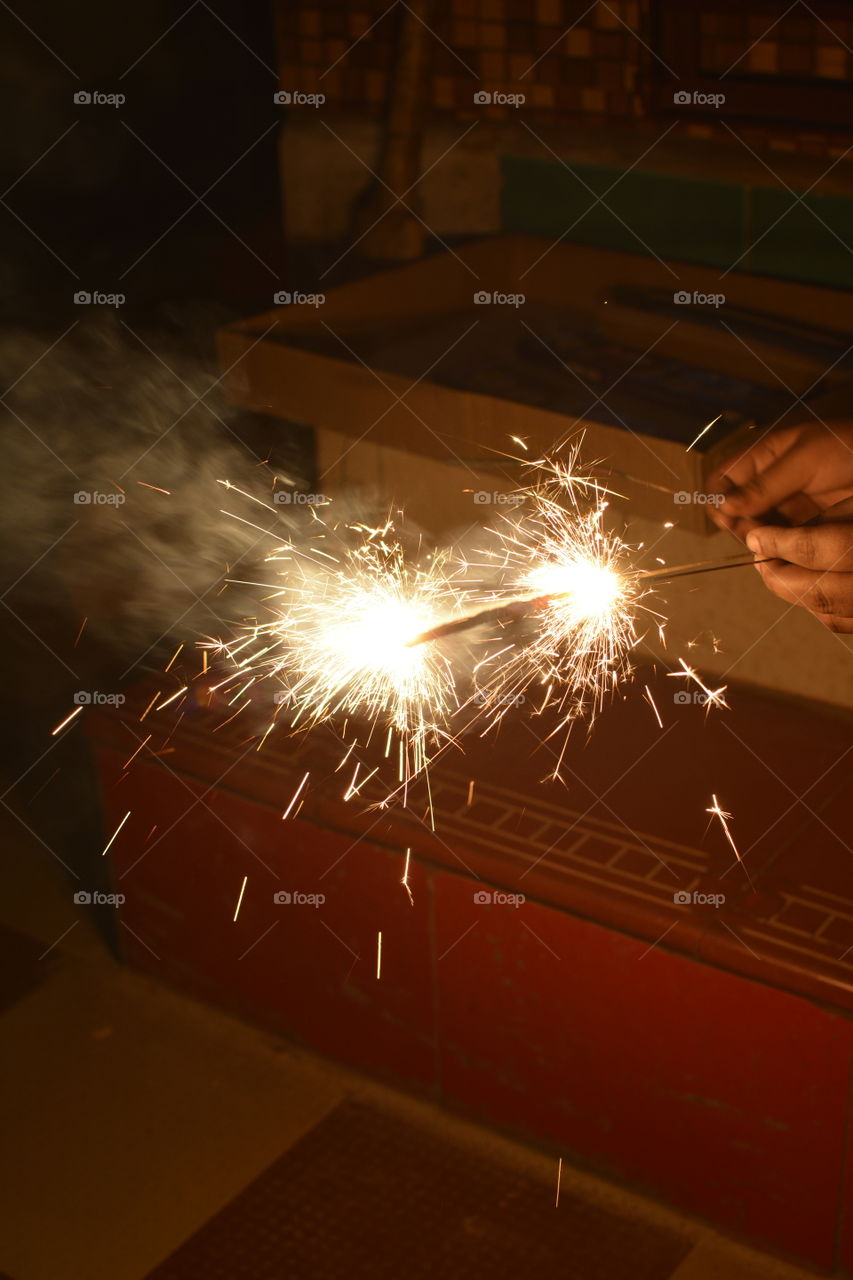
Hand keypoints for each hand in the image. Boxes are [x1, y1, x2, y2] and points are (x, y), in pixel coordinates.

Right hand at [708, 421, 852, 539]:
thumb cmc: (850, 447)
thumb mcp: (805, 461)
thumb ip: (764, 484)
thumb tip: (724, 507)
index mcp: (762, 457)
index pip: (721, 481)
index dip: (718, 500)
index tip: (729, 518)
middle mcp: (768, 483)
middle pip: (734, 511)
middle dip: (740, 524)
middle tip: (756, 533)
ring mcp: (785, 505)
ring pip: (756, 529)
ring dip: (759, 539)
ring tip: (772, 543)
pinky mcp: (803, 525)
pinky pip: (780, 540)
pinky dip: (778, 547)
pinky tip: (786, 549)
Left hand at [745, 497, 852, 631]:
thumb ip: (826, 523)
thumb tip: (776, 542)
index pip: (825, 549)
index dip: (783, 544)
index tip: (756, 538)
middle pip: (821, 591)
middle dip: (780, 577)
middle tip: (759, 560)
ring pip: (829, 611)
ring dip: (793, 592)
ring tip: (774, 571)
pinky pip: (842, 621)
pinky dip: (816, 604)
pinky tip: (802, 585)